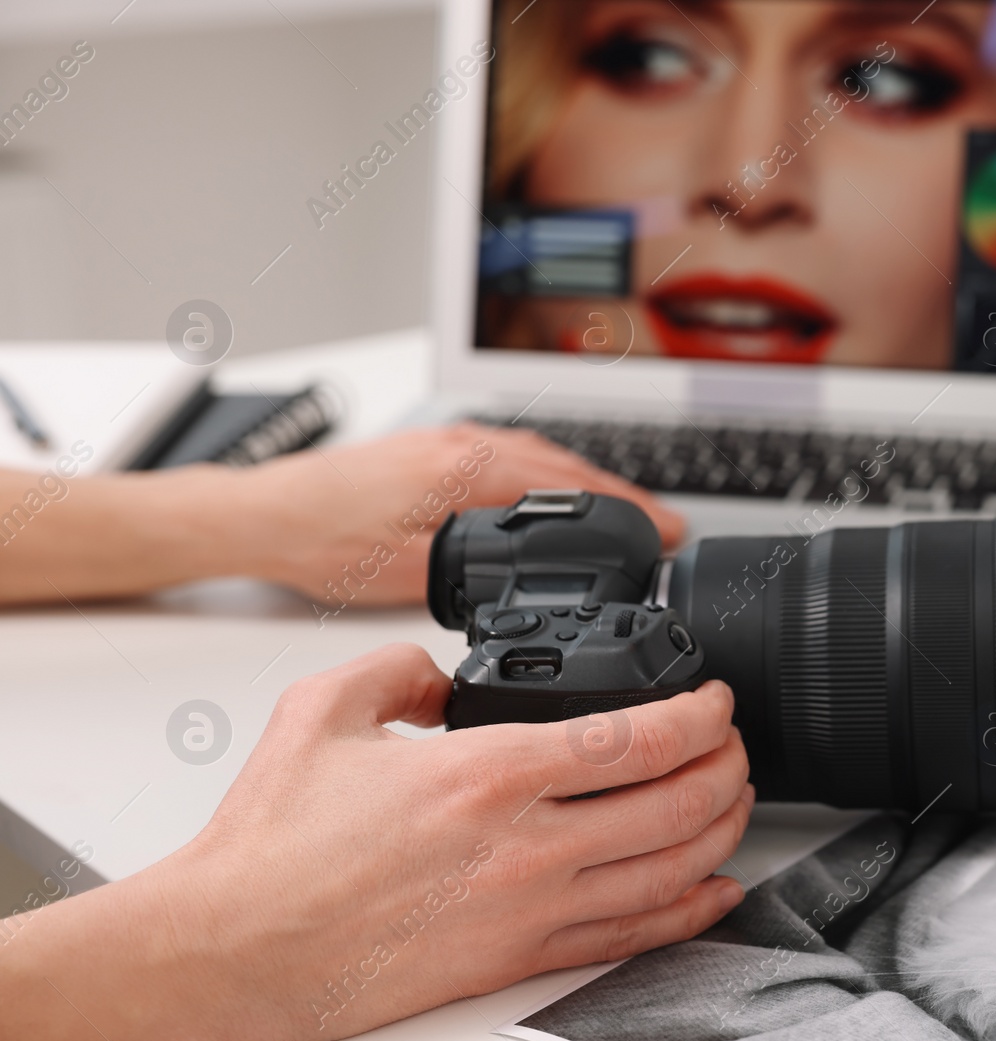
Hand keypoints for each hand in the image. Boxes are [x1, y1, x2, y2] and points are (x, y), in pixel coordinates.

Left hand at [0, 423, 682, 606]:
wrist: (263, 514)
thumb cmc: (319, 539)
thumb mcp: (408, 572)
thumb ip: (472, 571)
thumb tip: (524, 581)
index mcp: (467, 469)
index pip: (571, 484)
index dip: (628, 509)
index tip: (669, 531)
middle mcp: (464, 444)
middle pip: (566, 464)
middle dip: (621, 494)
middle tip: (665, 525)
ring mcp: (449, 441)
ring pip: (540, 456)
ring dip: (588, 481)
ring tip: (624, 510)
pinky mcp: (433, 449)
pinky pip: (513, 455)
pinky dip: (550, 475)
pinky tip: (553, 494)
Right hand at [0, 646, 751, 1040]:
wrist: (234, 947)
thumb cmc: (272, 845)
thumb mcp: (327, 709)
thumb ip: (400, 668)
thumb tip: (444, 672)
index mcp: (489, 771)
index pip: (638, 736)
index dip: (701, 713)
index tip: (716, 700)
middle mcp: (525, 844)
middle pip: (676, 804)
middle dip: (729, 767)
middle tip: (737, 745)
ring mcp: (529, 909)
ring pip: (670, 872)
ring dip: (722, 832)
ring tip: (737, 802)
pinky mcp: (517, 959)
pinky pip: (633, 937)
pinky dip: (689, 911)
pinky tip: (712, 891)